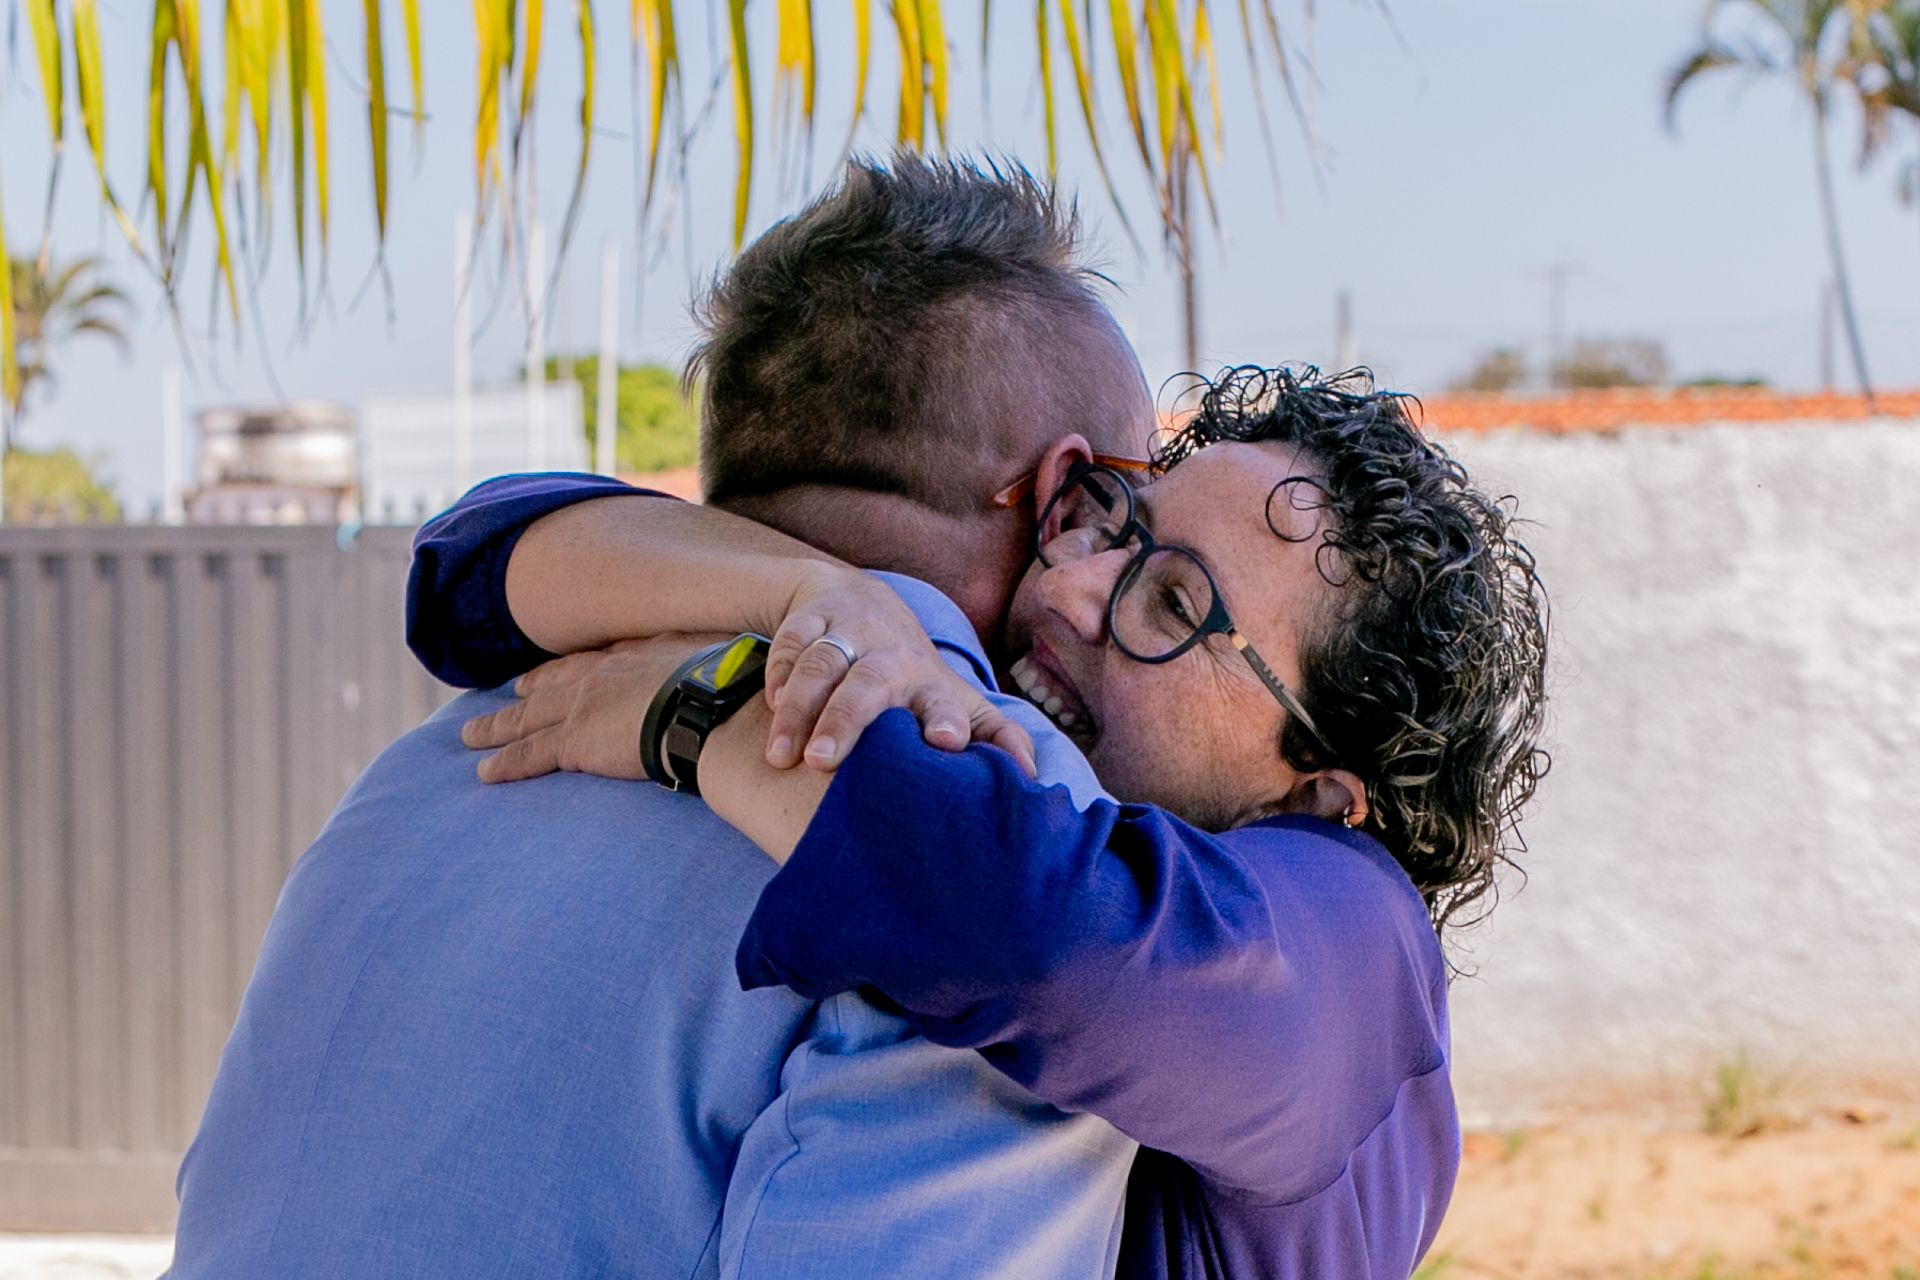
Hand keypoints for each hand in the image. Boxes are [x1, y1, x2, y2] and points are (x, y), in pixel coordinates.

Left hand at [460, 635, 722, 782]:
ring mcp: (583, 707)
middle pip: (551, 686)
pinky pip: (530, 755)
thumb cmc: (727, 688)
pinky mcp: (574, 742)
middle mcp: (601, 676)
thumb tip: (730, 677)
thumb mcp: (720, 662)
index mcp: (636, 657)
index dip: (569, 670)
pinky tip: (484, 773)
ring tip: (470, 735)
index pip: (593, 663)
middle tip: (507, 696)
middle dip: (526, 693)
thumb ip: (711, 666)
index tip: (553, 674)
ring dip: (496, 727)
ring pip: (527, 719)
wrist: (710, 709)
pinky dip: (504, 764)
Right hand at [765, 565, 1034, 775]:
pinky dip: (777, 671)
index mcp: (928, 682)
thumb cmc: (909, 672)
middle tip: (823, 763)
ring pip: (822, 665)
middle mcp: (890, 655)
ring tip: (780, 755)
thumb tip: (1031, 776)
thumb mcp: (952, 699)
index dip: (948, 720)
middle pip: (870, 685)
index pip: (942, 701)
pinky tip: (767, 704)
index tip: (946, 742)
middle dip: (847, 721)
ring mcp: (848, 634)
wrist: (857, 599)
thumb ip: (992, 737)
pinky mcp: (809, 619)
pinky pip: (790, 642)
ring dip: (799, 707)